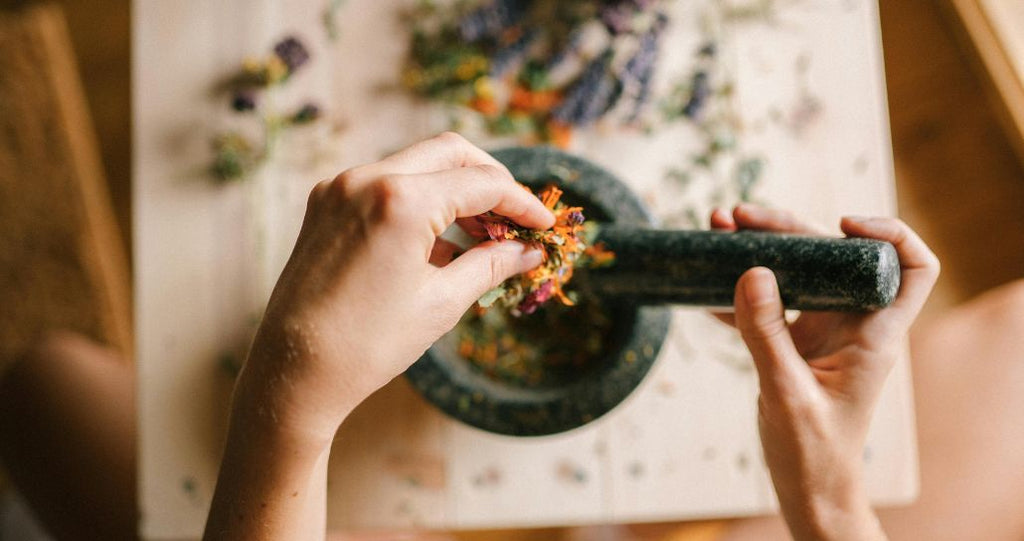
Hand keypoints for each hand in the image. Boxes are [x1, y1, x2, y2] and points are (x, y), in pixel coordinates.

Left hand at [236, 132, 553, 444]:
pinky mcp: (324, 203)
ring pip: (416, 165)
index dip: (522, 203)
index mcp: (400, 201)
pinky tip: (440, 241)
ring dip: (455, 189)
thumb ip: (491, 264)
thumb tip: (529, 251)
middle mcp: (366, 179)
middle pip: (450, 153)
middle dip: (490, 180)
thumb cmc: (368, 345)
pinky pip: (386, 185)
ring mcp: (340, 188)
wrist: (294, 372)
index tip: (544, 226)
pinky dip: (420, 201)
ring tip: (483, 235)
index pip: (481, 184)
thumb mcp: (441, 302)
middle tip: (516, 217)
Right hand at [710, 205, 938, 540]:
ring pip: (797, 271)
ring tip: (717, 228)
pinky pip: (768, 301)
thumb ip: (766, 333)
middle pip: (832, 254)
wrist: (806, 486)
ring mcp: (822, 329)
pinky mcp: (794, 341)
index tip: (839, 224)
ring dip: (757, 248)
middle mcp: (851, 322)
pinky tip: (705, 284)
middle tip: (737, 216)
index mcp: (873, 333)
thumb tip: (752, 270)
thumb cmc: (813, 452)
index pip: (909, 268)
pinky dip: (738, 289)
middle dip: (786, 226)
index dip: (886, 234)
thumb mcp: (786, 391)